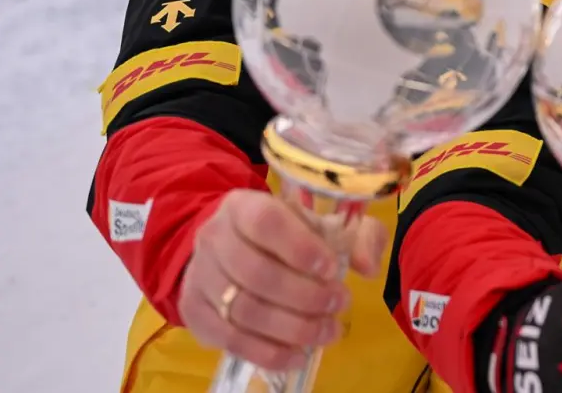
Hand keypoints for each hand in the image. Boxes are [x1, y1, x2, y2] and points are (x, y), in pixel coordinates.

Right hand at [177, 189, 386, 370]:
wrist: (230, 246)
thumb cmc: (287, 232)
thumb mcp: (325, 221)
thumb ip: (356, 236)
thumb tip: (367, 267)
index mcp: (244, 207)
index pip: (266, 222)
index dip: (301, 248)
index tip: (332, 269)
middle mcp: (214, 238)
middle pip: (256, 273)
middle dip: (305, 296)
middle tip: (340, 303)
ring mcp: (199, 276)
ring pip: (244, 310)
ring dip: (293, 328)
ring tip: (328, 331)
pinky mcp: (194, 312)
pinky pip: (230, 340)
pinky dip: (268, 353)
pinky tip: (299, 355)